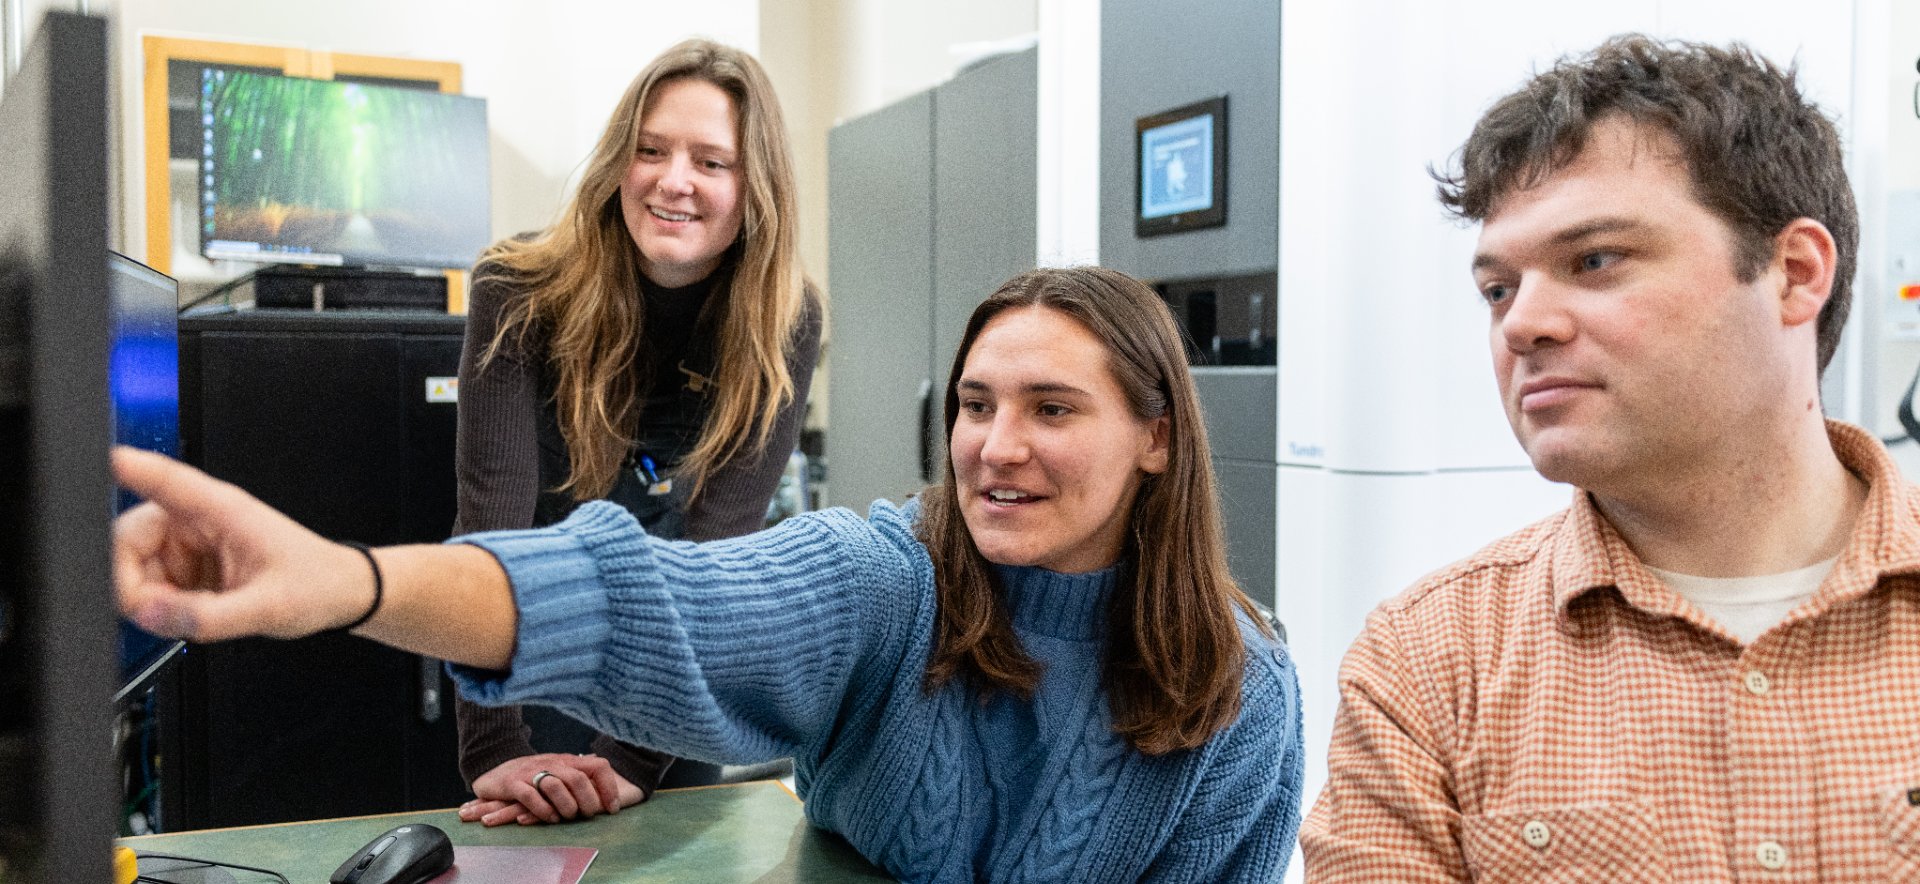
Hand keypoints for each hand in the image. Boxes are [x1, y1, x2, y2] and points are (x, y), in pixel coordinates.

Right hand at [112, 447, 375, 641]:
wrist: (338, 594)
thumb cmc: (316, 584)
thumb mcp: (268, 608)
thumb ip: (208, 617)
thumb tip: (153, 614)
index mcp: (220, 509)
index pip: (164, 478)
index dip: (130, 469)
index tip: (106, 463)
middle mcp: (197, 519)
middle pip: (126, 540)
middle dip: (132, 583)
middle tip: (162, 612)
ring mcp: (188, 543)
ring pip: (133, 569)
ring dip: (150, 600)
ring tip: (196, 613)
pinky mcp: (186, 565)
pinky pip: (150, 587)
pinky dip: (162, 608)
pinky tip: (195, 612)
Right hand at [459, 754, 643, 825]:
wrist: (493, 771)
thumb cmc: (532, 778)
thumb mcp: (558, 774)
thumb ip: (580, 781)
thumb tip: (609, 793)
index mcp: (567, 761)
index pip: (598, 766)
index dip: (609, 787)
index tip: (613, 809)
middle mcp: (551, 763)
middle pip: (578, 779)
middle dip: (589, 801)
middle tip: (589, 815)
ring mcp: (531, 772)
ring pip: (556, 786)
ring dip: (567, 806)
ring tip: (569, 817)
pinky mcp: (512, 784)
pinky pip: (530, 797)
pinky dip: (543, 810)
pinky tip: (550, 819)